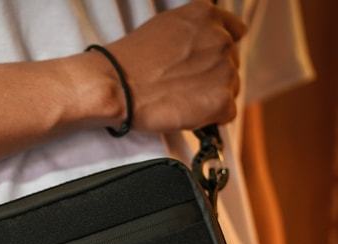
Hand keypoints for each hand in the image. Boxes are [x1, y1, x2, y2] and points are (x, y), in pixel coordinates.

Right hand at [102, 0, 246, 131]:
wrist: (118, 86)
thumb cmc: (131, 62)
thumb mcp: (165, 26)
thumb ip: (192, 32)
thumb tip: (200, 49)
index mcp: (207, 16)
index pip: (234, 32)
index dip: (217, 53)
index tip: (204, 65)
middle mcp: (221, 39)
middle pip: (231, 64)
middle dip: (212, 77)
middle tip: (183, 88)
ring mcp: (224, 70)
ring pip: (231, 88)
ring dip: (211, 97)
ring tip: (181, 101)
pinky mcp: (221, 100)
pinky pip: (227, 113)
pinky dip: (211, 117)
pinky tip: (188, 113)